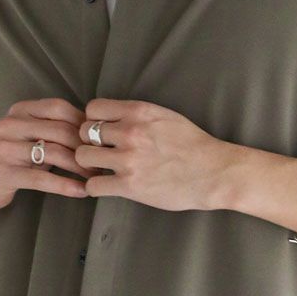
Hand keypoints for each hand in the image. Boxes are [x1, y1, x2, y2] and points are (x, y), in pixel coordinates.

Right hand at [0, 97, 101, 213]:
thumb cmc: (14, 158)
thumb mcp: (30, 135)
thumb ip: (55, 128)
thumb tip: (96, 131)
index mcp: (20, 110)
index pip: (59, 108)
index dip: (83, 123)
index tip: (99, 139)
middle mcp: (10, 124)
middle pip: (60, 130)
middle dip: (86, 147)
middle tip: (104, 161)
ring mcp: (5, 148)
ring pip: (54, 153)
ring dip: (80, 167)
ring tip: (95, 177)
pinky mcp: (5, 174)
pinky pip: (42, 179)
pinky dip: (65, 185)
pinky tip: (81, 191)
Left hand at [75, 98, 235, 212]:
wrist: (214, 172)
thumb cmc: (193, 145)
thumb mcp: (165, 116)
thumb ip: (138, 115)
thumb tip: (114, 117)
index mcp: (139, 112)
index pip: (93, 109)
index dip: (93, 120)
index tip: (102, 131)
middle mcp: (130, 132)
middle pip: (84, 132)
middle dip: (89, 142)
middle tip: (101, 152)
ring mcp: (128, 159)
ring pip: (83, 157)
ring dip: (89, 164)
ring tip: (101, 168)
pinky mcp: (129, 185)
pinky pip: (93, 185)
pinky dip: (96, 187)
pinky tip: (107, 185)